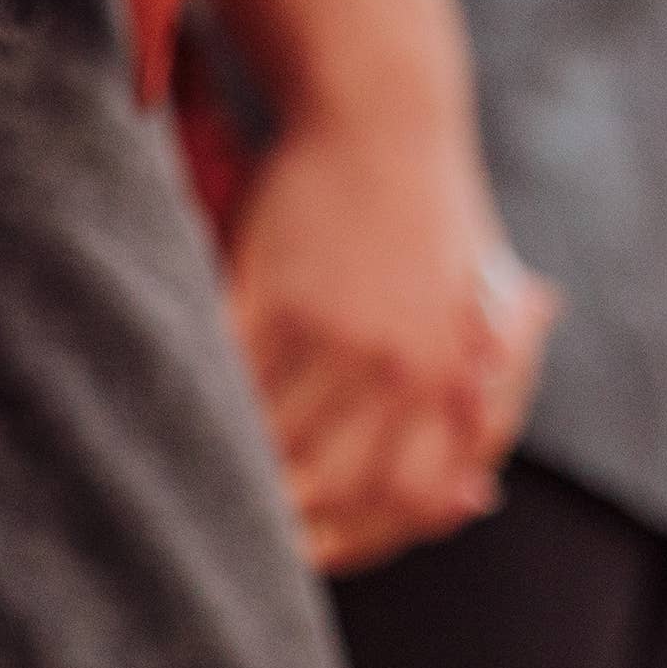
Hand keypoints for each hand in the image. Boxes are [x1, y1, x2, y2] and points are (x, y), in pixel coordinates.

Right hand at [228, 113, 557, 575]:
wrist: (386, 113)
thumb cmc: (436, 223)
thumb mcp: (482, 316)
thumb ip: (485, 409)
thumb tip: (471, 503)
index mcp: (456, 380)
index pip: (405, 500)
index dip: (359, 541)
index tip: (316, 554)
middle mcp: (403, 366)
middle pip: (335, 487)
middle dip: (290, 527)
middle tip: (245, 546)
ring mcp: (336, 332)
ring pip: (276, 445)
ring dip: (238, 482)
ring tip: (201, 502)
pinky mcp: (275, 294)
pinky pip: (230, 382)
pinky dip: (204, 416)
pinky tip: (181, 432)